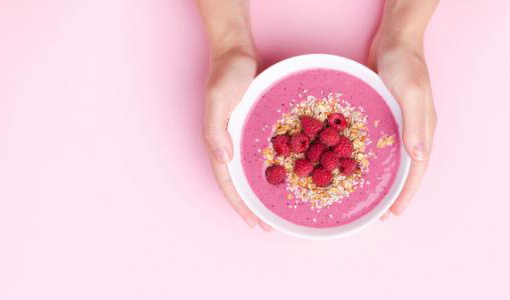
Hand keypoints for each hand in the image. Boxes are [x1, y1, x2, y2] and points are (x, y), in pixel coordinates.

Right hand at [202, 48, 271, 230]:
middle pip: (242, 183)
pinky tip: (293, 175)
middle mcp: (231, 143)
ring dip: (266, 190)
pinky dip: (277, 166)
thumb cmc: (225, 73)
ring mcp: (244, 135)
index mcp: (219, 142)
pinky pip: (268, 152)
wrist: (236, 50)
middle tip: (271, 225)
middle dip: (254, 206)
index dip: (240, 206)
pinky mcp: (258, 126)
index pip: (228, 183)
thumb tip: (223, 160)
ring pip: (255, 170)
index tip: (255, 224)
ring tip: (281, 208)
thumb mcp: (218, 99)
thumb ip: (216, 129)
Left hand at [368, 33, 437, 219]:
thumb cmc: (405, 63)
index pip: (417, 170)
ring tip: (368, 195)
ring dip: (383, 178)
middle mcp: (414, 130)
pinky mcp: (385, 113)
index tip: (393, 213)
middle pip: (407, 169)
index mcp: (424, 129)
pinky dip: (370, 156)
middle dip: (395, 192)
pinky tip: (355, 163)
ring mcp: (400, 122)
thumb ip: (414, 125)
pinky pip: (379, 142)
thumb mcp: (411, 93)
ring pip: (393, 158)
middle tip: (379, 214)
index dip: (406, 193)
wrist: (396, 37)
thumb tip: (418, 158)